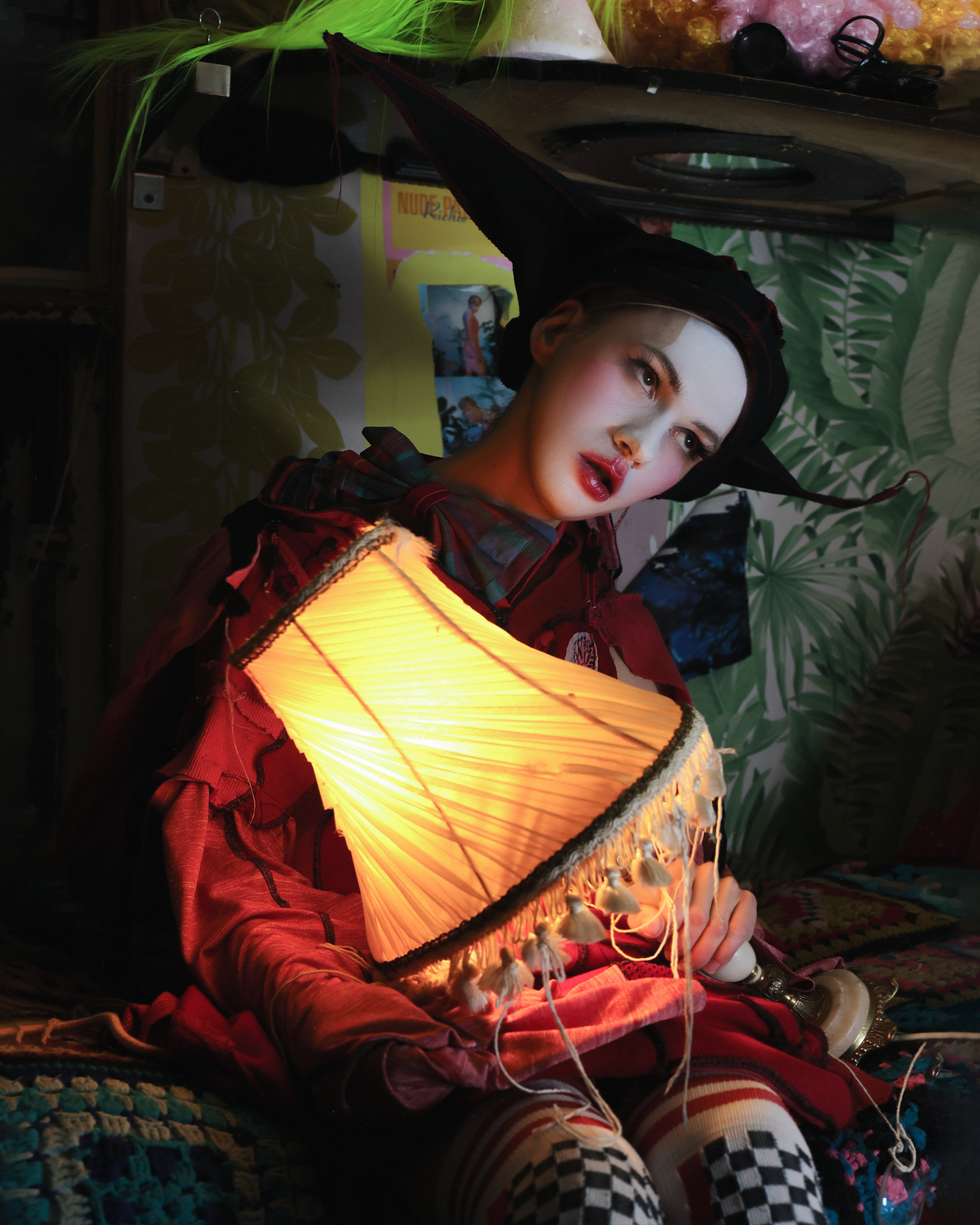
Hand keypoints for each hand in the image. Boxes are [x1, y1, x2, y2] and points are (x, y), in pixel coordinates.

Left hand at [627, 859, 756, 973]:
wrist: (682, 911)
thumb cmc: (659, 909)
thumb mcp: (644, 912)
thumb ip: (644, 918)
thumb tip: (654, 928)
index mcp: (680, 868)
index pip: (677, 896)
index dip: (671, 926)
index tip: (666, 947)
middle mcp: (708, 871)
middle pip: (698, 916)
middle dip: (687, 945)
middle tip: (678, 961)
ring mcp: (730, 885)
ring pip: (719, 926)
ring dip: (705, 953)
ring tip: (693, 966)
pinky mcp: (746, 900)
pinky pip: (740, 930)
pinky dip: (726, 952)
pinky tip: (713, 965)